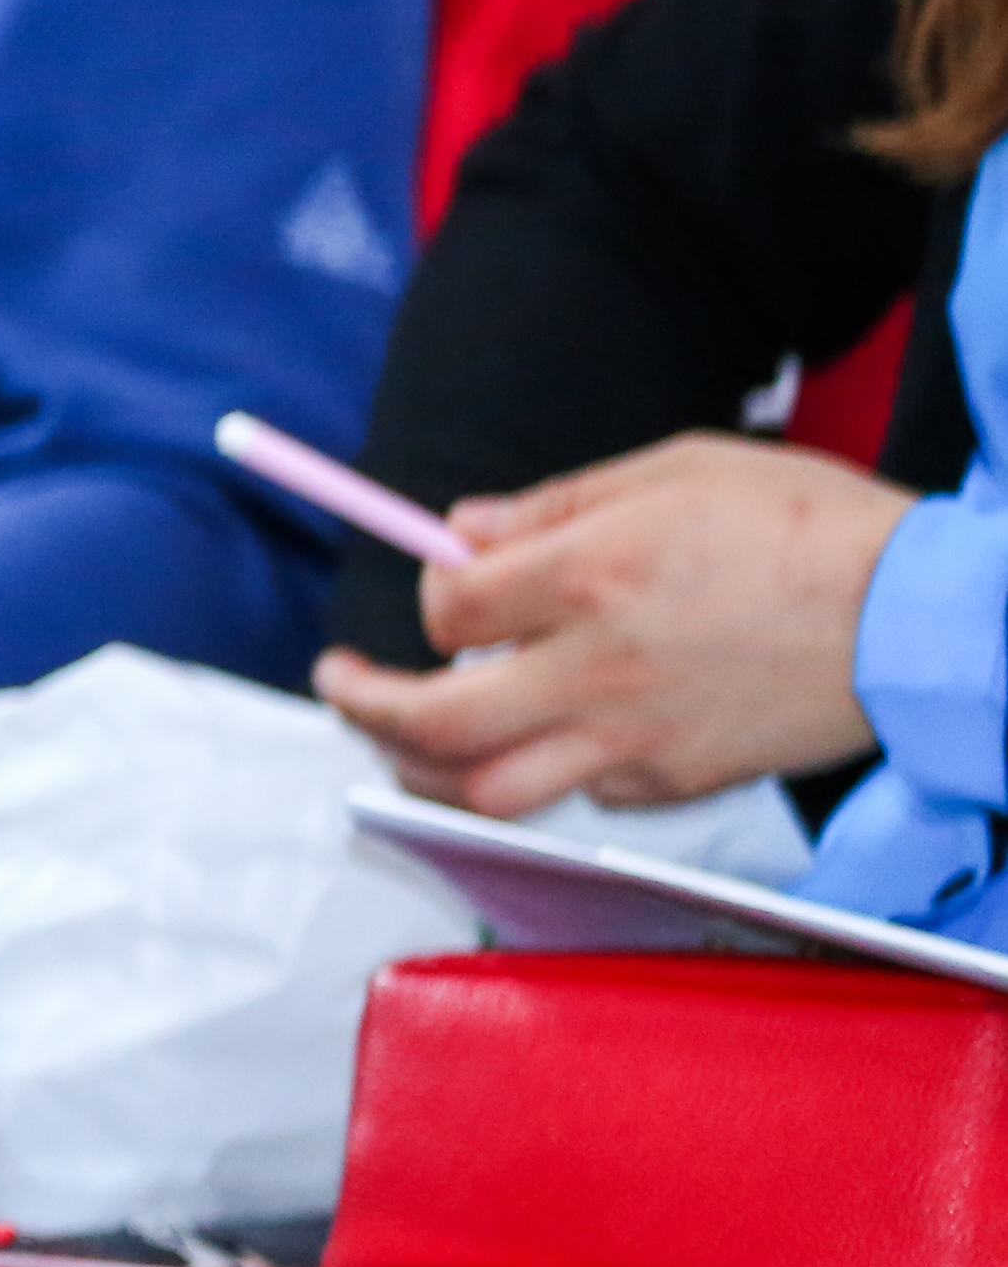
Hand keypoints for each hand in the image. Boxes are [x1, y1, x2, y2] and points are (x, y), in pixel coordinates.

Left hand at [313, 431, 910, 815]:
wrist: (928, 621)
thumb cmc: (814, 528)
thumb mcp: (678, 471)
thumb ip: (557, 507)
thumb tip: (464, 532)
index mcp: (591, 577)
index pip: (448, 609)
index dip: (431, 596)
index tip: (443, 583)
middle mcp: (598, 670)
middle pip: (431, 721)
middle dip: (360, 704)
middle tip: (338, 682)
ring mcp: (635, 741)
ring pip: (485, 790)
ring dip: (422, 768)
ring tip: (397, 738)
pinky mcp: (677, 786)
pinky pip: (575, 794)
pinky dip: (539, 770)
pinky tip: (542, 736)